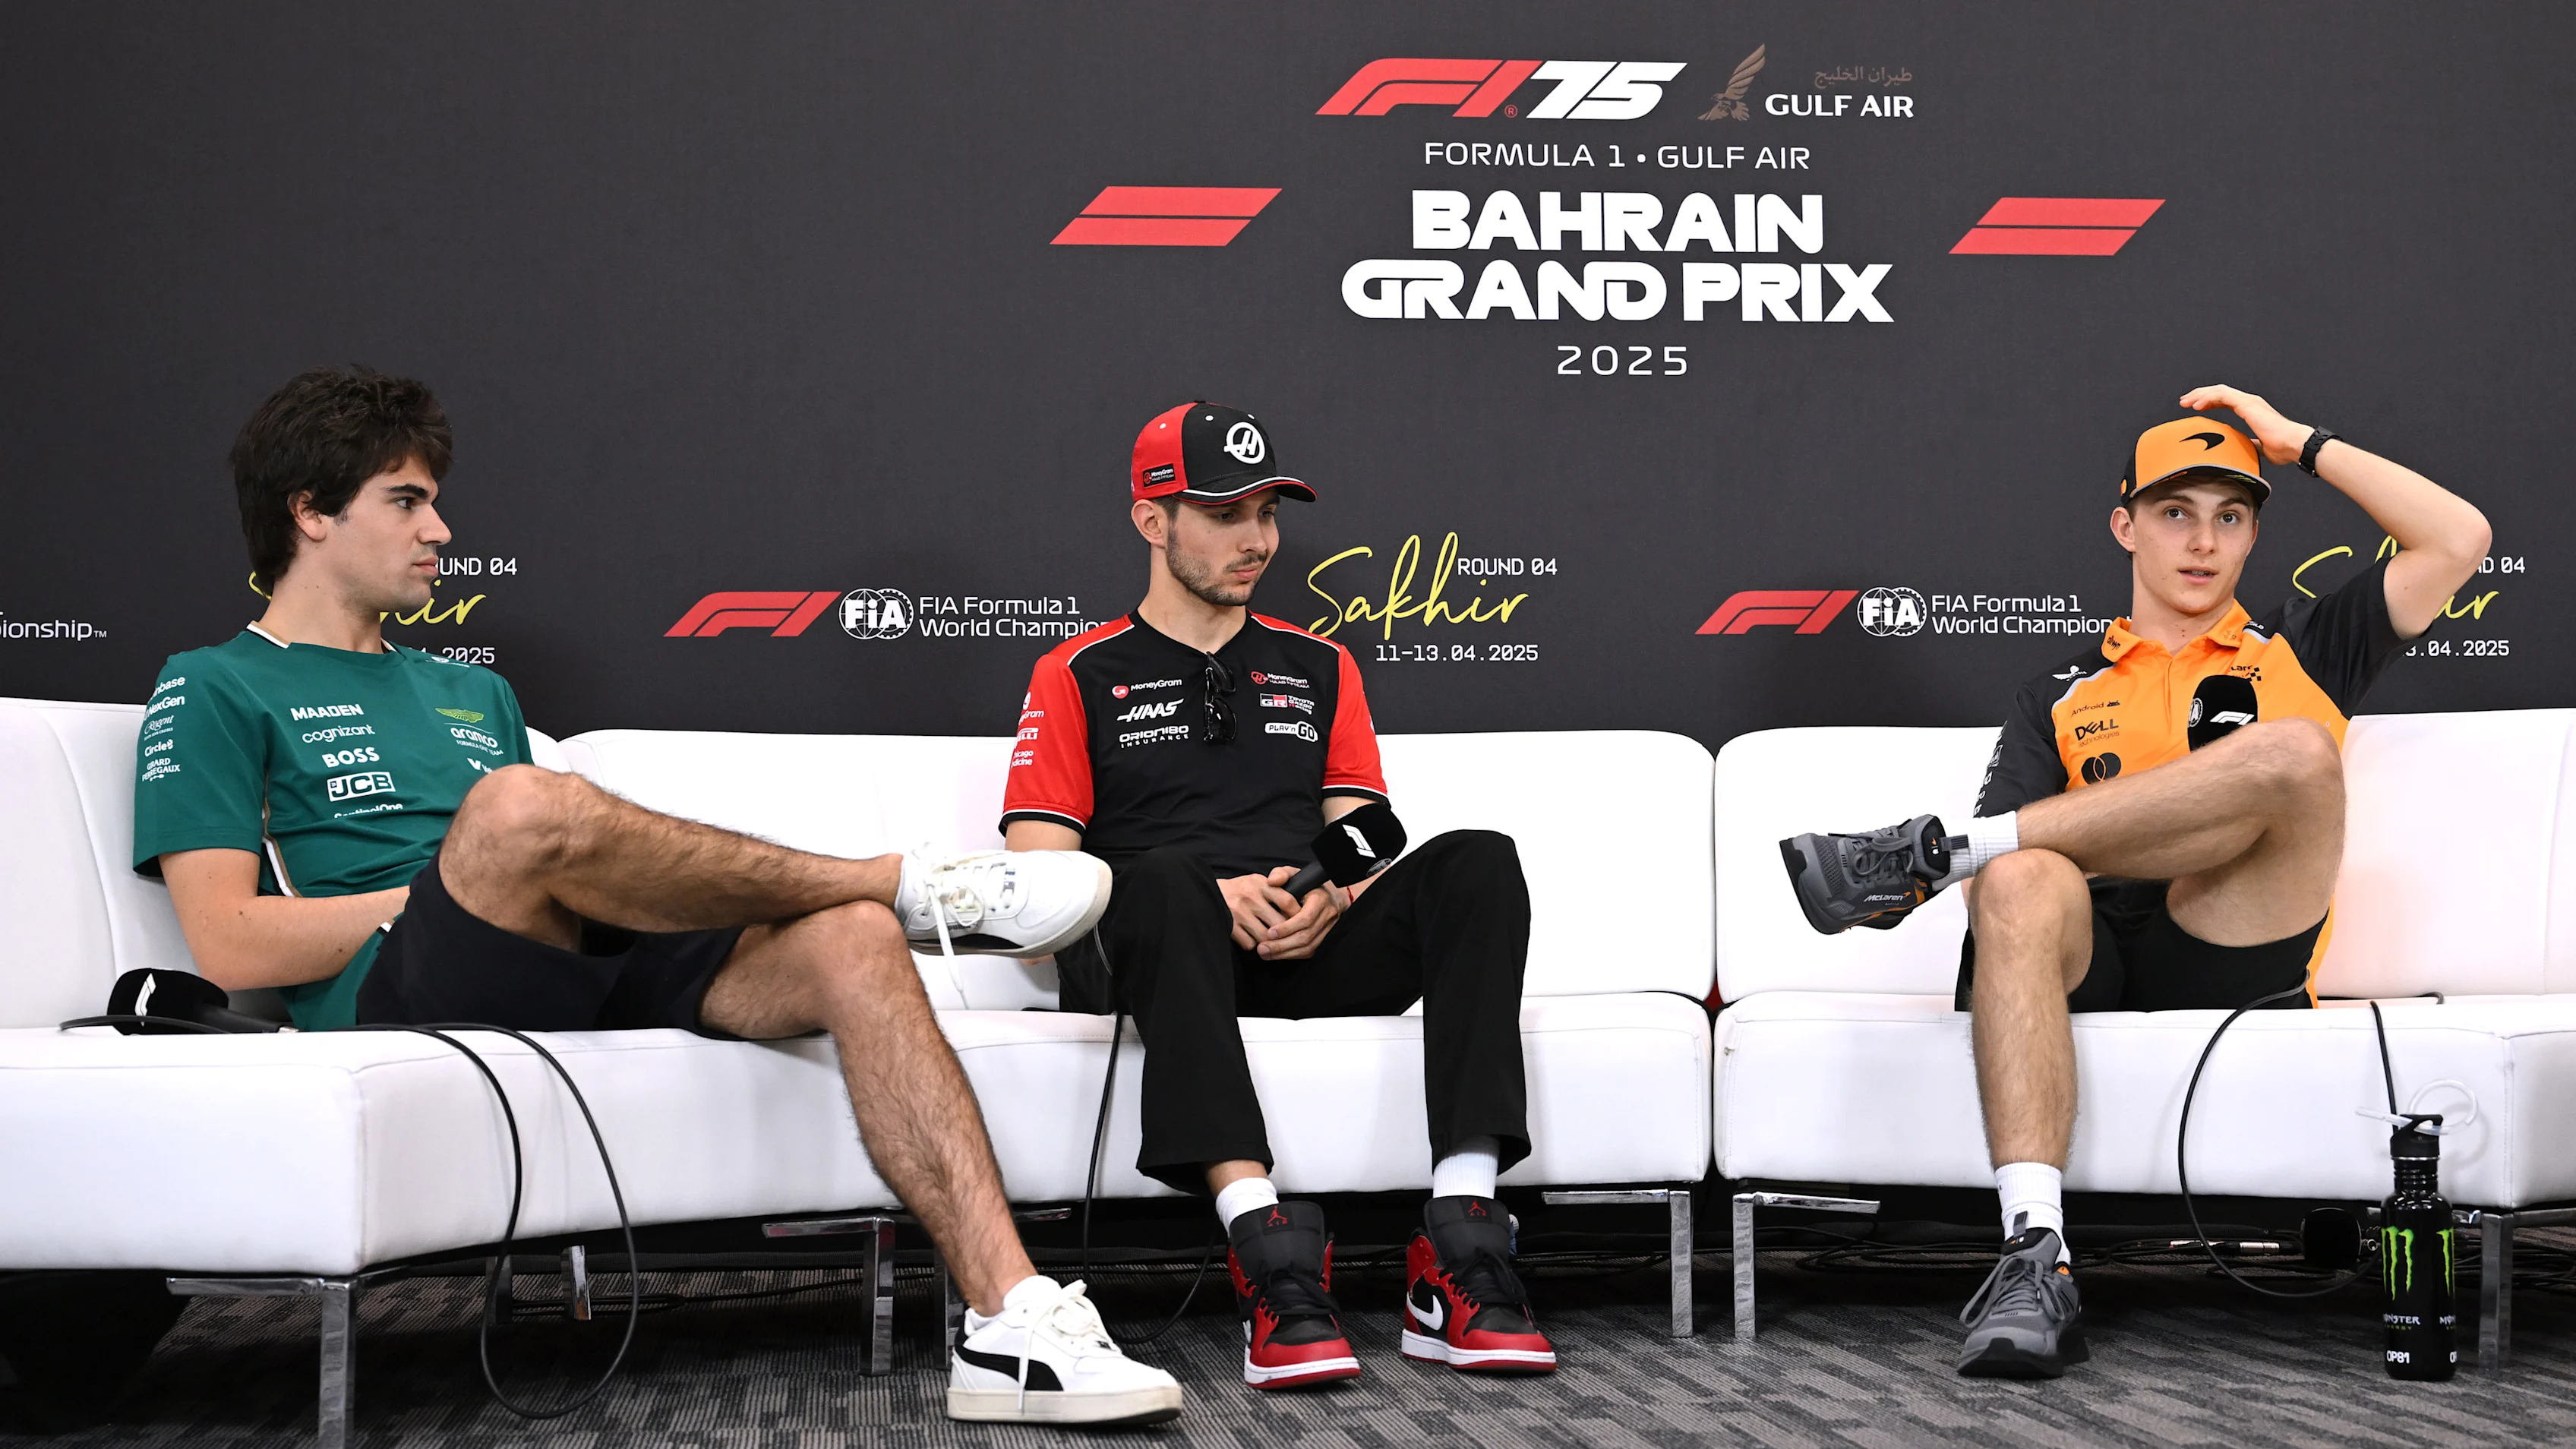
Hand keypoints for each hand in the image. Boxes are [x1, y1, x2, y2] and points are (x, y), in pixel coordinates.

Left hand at [1216, 867, 1346, 959]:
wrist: (1330, 894)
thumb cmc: (1307, 884)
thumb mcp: (1293, 873)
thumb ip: (1280, 874)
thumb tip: (1272, 881)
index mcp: (1320, 899)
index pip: (1305, 918)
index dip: (1287, 927)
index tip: (1269, 932)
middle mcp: (1327, 915)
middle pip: (1305, 936)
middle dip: (1282, 945)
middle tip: (1262, 948)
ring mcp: (1328, 928)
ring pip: (1308, 947)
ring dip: (1285, 953)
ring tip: (1265, 953)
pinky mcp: (1324, 938)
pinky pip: (1309, 951)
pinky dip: (1291, 955)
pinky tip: (1276, 955)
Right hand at [1218, 869, 1304, 950]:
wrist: (1207, 892)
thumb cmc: (1238, 889)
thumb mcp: (1256, 881)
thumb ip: (1275, 889)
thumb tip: (1296, 907)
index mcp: (1260, 884)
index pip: (1287, 900)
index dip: (1297, 914)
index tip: (1299, 921)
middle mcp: (1250, 897)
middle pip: (1279, 922)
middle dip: (1284, 932)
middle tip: (1286, 936)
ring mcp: (1239, 912)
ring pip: (1265, 936)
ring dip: (1268, 940)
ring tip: (1267, 938)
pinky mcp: (1229, 926)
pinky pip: (1250, 943)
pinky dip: (1252, 944)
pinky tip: (1250, 937)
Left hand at [2178, 384, 2311, 465]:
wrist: (2293, 444)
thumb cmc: (2282, 447)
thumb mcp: (2259, 446)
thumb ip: (2250, 443)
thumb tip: (2243, 448)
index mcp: (2252, 409)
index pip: (2225, 400)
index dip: (2209, 401)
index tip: (2195, 407)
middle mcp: (2250, 402)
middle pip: (2219, 392)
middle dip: (2200, 395)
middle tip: (2184, 402)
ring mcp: (2249, 401)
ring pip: (2219, 391)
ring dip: (2200, 395)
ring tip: (2185, 402)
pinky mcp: (2248, 404)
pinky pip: (2223, 396)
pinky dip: (2208, 399)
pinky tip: (2196, 406)